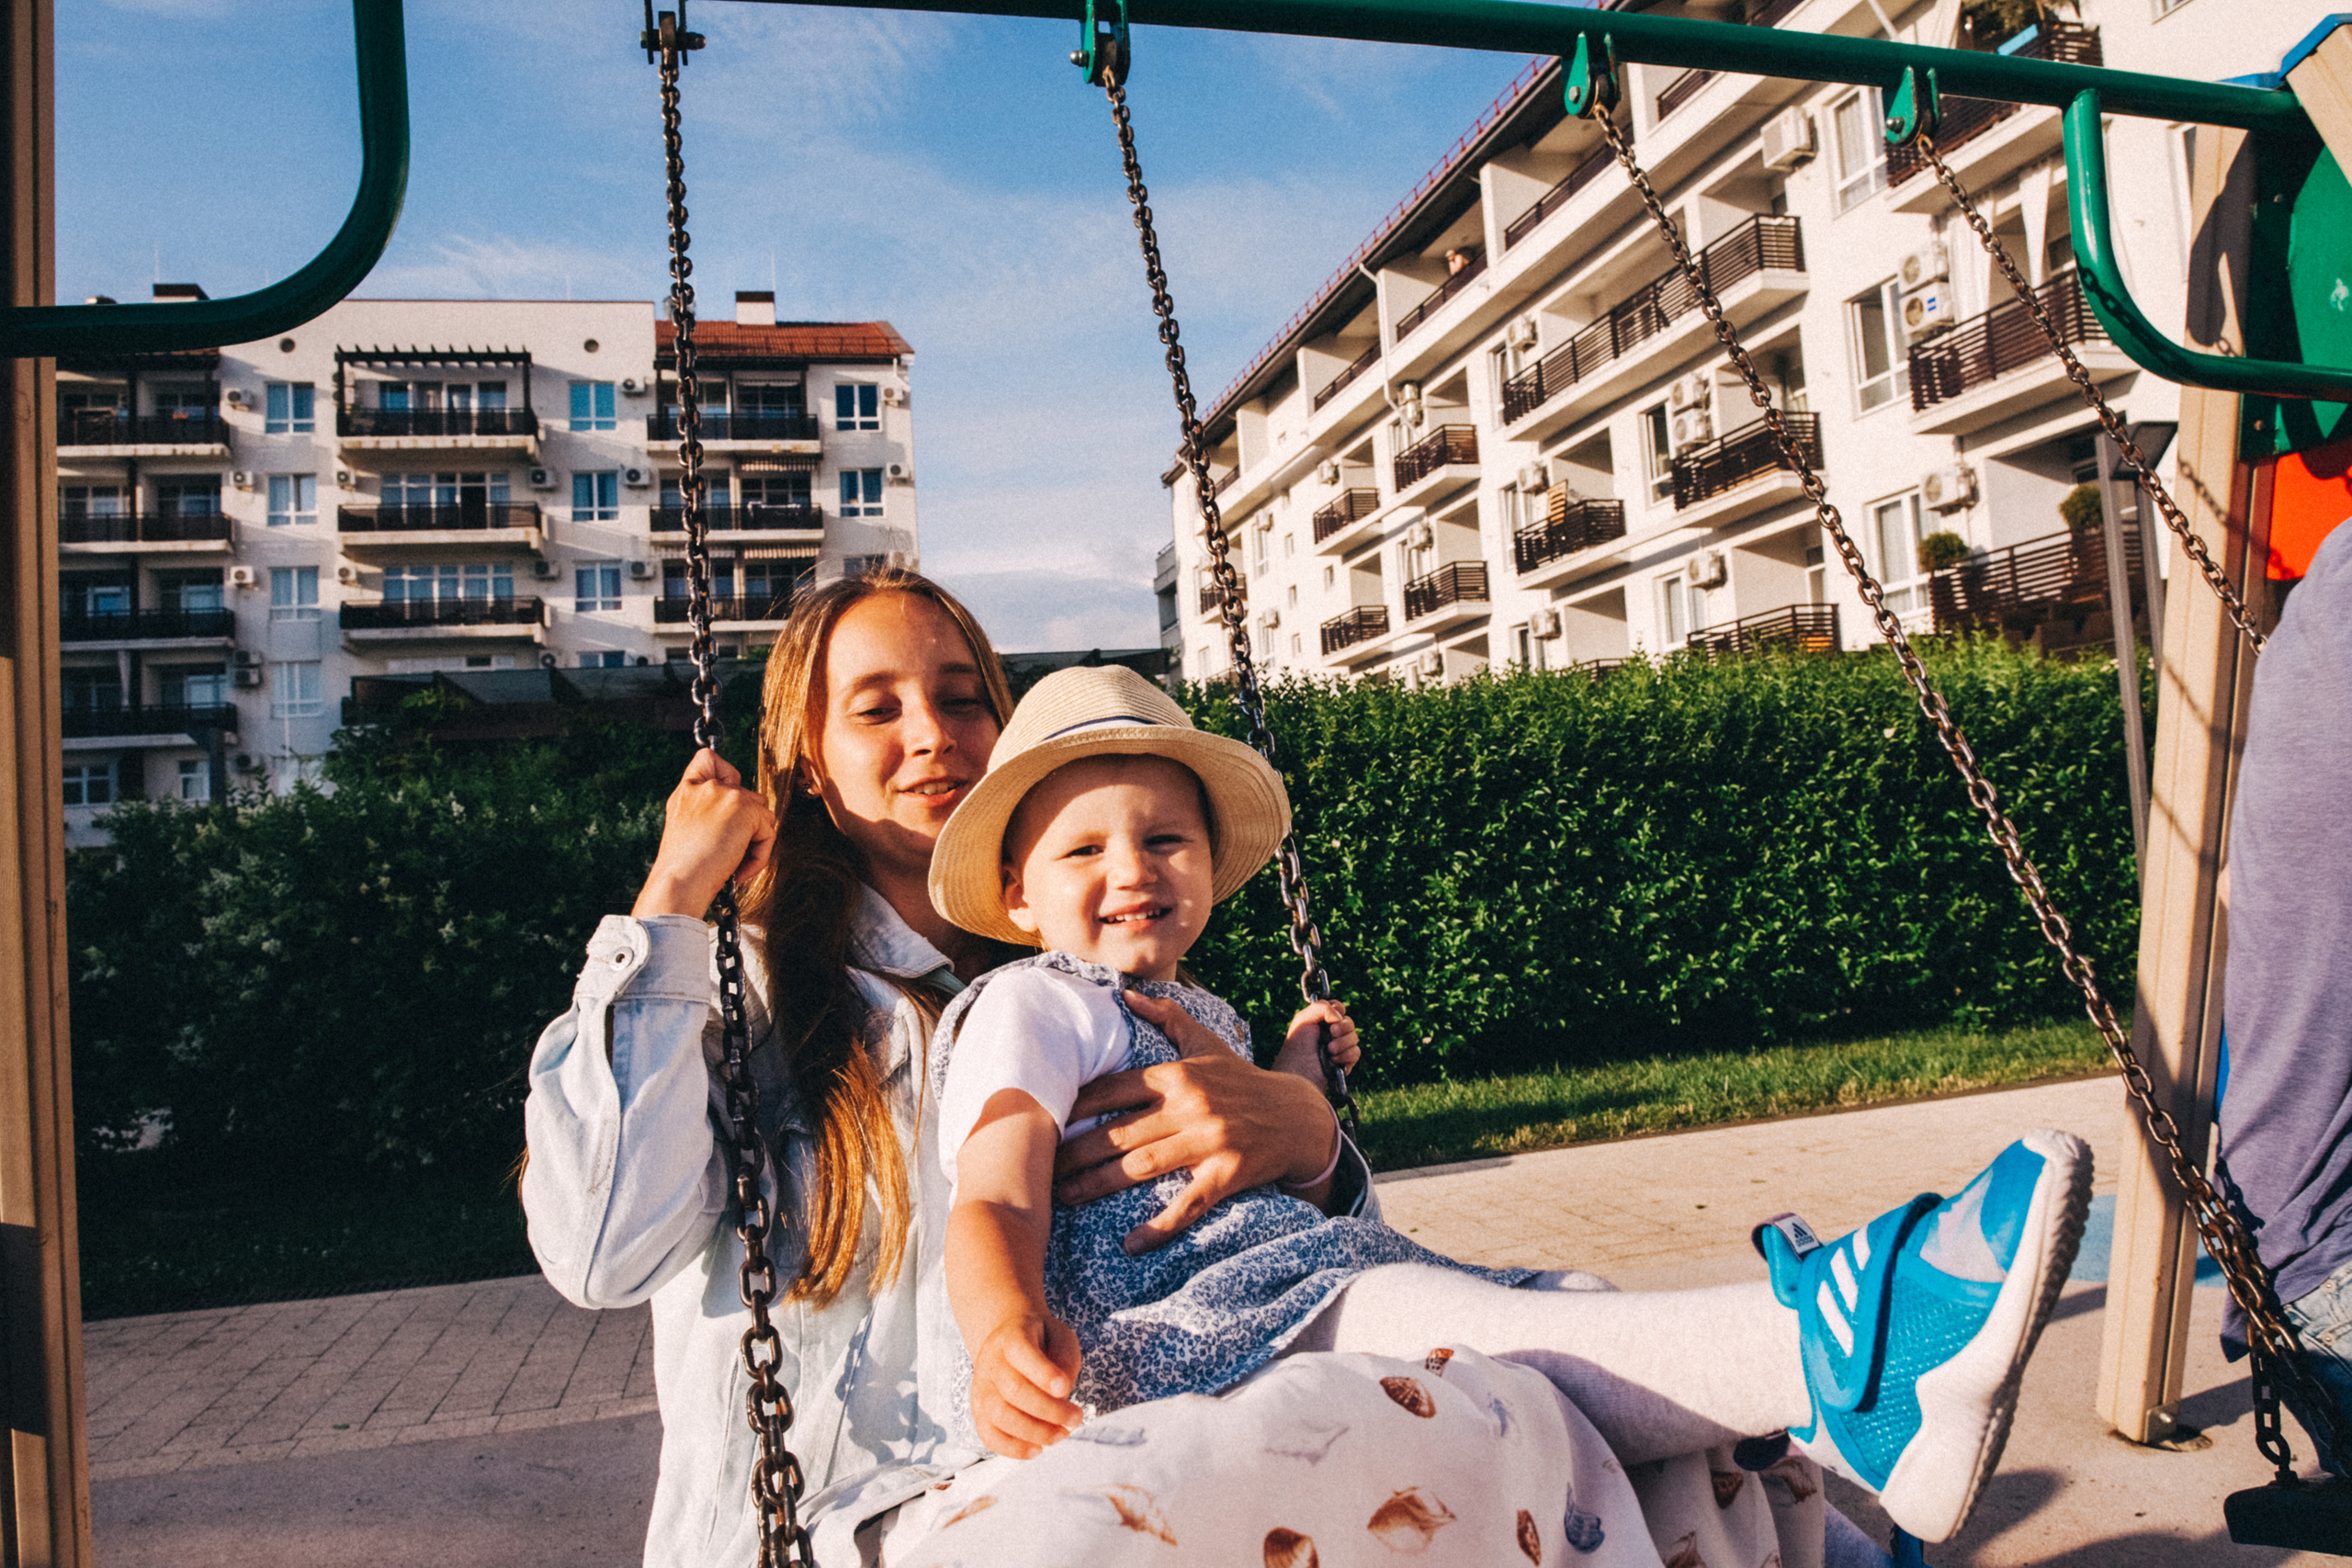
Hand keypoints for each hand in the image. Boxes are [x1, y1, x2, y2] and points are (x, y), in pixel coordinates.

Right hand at [632, 750, 779, 917]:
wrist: (680, 882)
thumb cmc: (682, 869)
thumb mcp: (685, 829)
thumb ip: (707, 811)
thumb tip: (739, 815)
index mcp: (687, 791)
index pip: (707, 759)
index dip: (725, 773)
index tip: (728, 797)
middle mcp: (706, 787)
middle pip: (747, 794)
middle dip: (747, 825)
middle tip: (732, 853)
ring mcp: (726, 794)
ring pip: (762, 813)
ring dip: (755, 840)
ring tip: (735, 864)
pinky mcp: (744, 809)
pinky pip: (768, 830)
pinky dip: (761, 854)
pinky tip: (740, 870)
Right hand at [970, 1313, 1083, 1458]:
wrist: (1008, 1342)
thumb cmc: (1041, 1341)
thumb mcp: (1060, 1336)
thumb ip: (1065, 1357)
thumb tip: (1061, 1392)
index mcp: (1011, 1335)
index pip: (1020, 1351)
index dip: (1042, 1372)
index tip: (1065, 1388)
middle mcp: (990, 1361)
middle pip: (1013, 1389)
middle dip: (1049, 1410)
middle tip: (1076, 1419)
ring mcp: (980, 1387)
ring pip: (999, 1415)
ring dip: (1034, 1432)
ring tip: (1061, 1434)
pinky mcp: (978, 1411)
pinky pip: (988, 1435)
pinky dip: (1012, 1448)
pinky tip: (1037, 1449)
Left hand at [1052, 991, 1339, 1252]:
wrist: (1299, 1116)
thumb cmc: (1242, 1080)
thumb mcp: (1206, 1043)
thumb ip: (1166, 1017)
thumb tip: (1125, 994)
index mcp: (1177, 1075)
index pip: (1114, 1089)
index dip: (1075, 1105)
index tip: (1041, 1117)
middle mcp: (1190, 1106)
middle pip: (1119, 1132)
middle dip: (1075, 1152)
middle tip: (1038, 1168)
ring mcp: (1209, 1142)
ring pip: (1142, 1166)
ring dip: (1099, 1184)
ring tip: (1064, 1197)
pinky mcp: (1229, 1174)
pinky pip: (1189, 1204)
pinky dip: (1160, 1226)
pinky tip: (1131, 1244)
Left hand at [1272, 999, 1358, 1085]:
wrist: (1299, 1074)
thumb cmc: (1297, 1047)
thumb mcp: (1304, 1019)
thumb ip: (1322, 1007)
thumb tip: (1340, 1016)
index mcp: (1320, 1021)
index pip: (1339, 1008)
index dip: (1338, 1011)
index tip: (1329, 1019)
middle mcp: (1330, 1034)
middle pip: (1350, 1022)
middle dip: (1343, 1027)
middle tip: (1331, 1034)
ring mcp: (1338, 1048)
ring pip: (1354, 1038)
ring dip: (1343, 1043)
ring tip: (1329, 1051)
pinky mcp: (1344, 1062)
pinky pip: (1356, 1053)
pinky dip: (1346, 1055)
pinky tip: (1333, 1061)